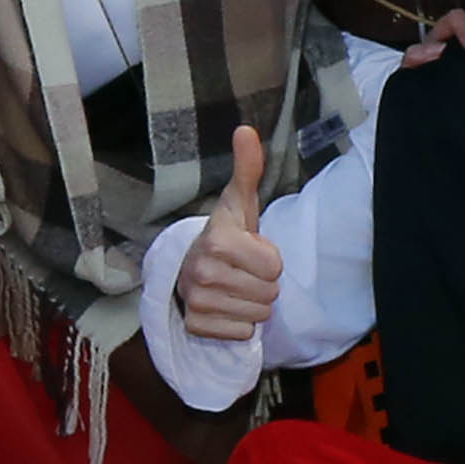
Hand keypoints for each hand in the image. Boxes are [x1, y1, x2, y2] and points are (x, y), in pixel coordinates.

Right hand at [173, 124, 281, 340]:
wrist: (189, 265)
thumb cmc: (225, 234)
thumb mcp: (238, 201)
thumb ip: (248, 168)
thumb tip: (246, 130)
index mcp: (218, 241)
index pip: (275, 266)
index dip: (269, 258)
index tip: (250, 249)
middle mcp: (203, 272)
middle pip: (270, 293)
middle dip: (263, 282)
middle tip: (242, 270)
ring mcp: (196, 302)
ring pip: (259, 315)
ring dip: (253, 302)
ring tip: (235, 285)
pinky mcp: (195, 326)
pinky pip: (243, 333)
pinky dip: (239, 323)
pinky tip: (226, 305)